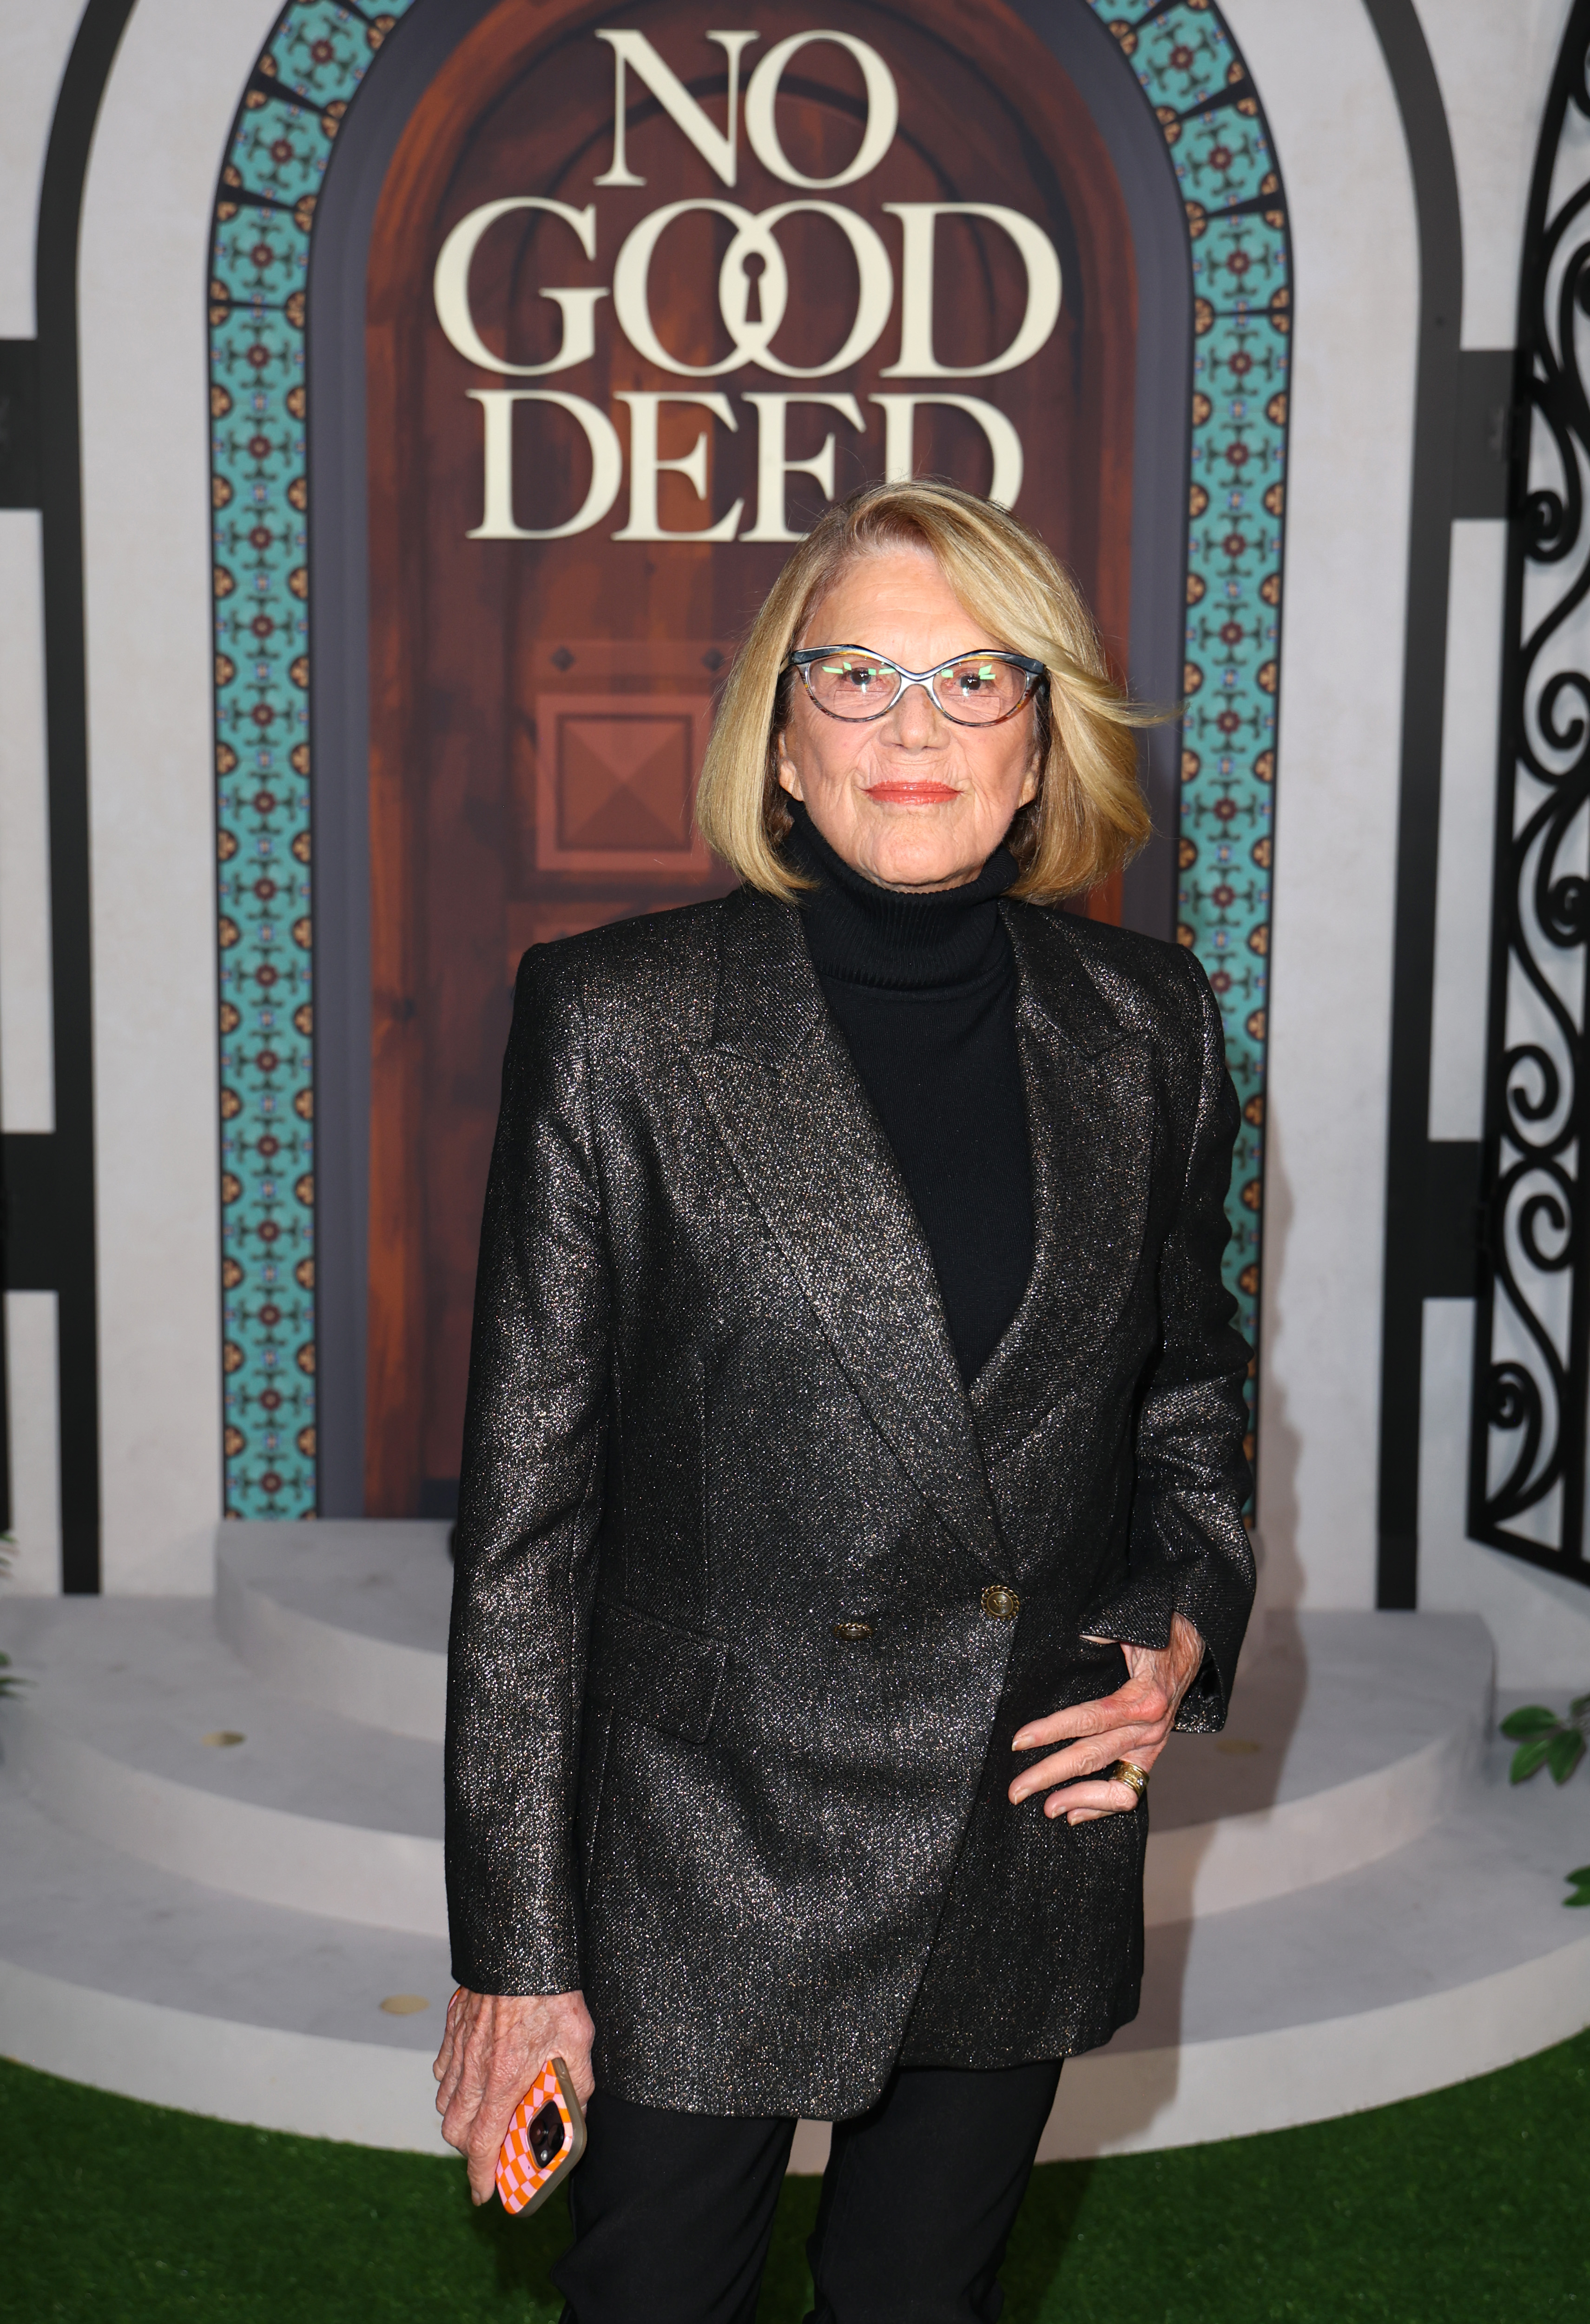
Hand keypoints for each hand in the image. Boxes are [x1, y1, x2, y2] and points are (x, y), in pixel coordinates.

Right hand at [433, 1987, 594, 2203]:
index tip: (484, 2194)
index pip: (481, 2145)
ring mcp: (459, 2046)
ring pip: (446, 2099)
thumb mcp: (578, 2045)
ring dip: (461, 2116)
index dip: (481, 2176)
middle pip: (456, 2130)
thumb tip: (571, 2115)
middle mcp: (473, 2069)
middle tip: (490, 2151)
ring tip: (485, 2113)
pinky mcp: (454, 2024)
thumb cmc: (553, 1993)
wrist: (524, 1945)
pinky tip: (472, 2075)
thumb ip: (574, 2086)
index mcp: (503, 2081)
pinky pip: (443, 2066)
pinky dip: (452, 2081)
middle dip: (470, 2150)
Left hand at [1008, 1613, 1205, 1824]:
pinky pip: (1129, 1790)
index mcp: (1143, 1698)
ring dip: (1078, 1800)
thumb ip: (1097, 1640)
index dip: (1052, 1731)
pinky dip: (1101, 1806)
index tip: (1019, 1740)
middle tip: (1016, 1789)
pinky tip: (1074, 1813)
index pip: (1090, 1719)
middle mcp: (1149, 1728)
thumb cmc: (1153, 1635)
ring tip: (1046, 1808)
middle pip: (1093, 1758)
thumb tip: (1068, 1647)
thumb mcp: (1127, 1628)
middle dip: (1050, 1775)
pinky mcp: (1150, 1756)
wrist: (1189, 1645)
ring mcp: (1152, 1746)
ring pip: (1116, 1787)